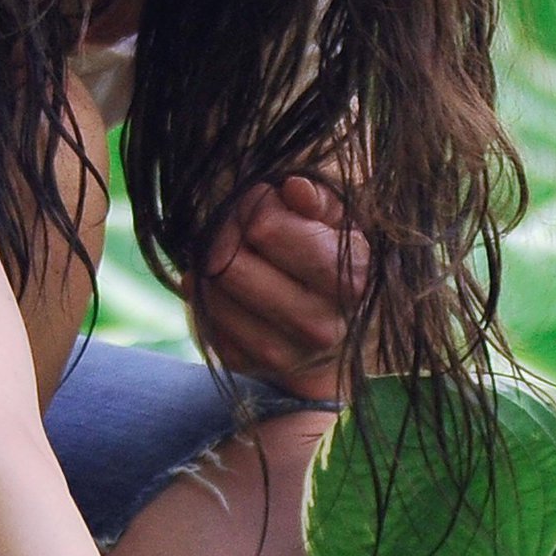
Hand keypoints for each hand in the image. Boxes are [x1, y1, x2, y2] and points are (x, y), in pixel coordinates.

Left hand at [185, 176, 367, 400]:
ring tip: (232, 255)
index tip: (259, 199)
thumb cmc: (336, 257)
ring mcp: (285, 354)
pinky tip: (229, 288)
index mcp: (349, 278)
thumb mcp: (343, 220)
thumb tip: (295, 190)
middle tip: (235, 225)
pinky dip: (207, 298)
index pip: (266, 229)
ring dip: (210, 266)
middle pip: (227, 263)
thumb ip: (323, 199)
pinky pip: (205, 322)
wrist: (342, 331)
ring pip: (211, 293)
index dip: (253, 204)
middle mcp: (320, 325)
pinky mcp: (250, 366)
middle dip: (224, 234)